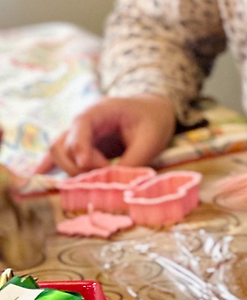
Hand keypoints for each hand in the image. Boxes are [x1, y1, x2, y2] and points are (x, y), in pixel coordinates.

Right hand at [37, 95, 176, 174]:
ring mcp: (80, 134)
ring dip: (71, 170)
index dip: (80, 146)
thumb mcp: (151, 140)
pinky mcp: (81, 146)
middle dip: (78, 164)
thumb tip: (116, 188)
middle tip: (104, 173)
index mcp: (102, 110)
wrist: (155, 112)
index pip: (81, 125)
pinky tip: (38, 180)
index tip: (88, 166)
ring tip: (95, 177)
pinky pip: (59, 155)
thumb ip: (134, 162)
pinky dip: (49, 167)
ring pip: (58, 151)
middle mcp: (85, 121)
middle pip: (64, 143)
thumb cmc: (154, 121)